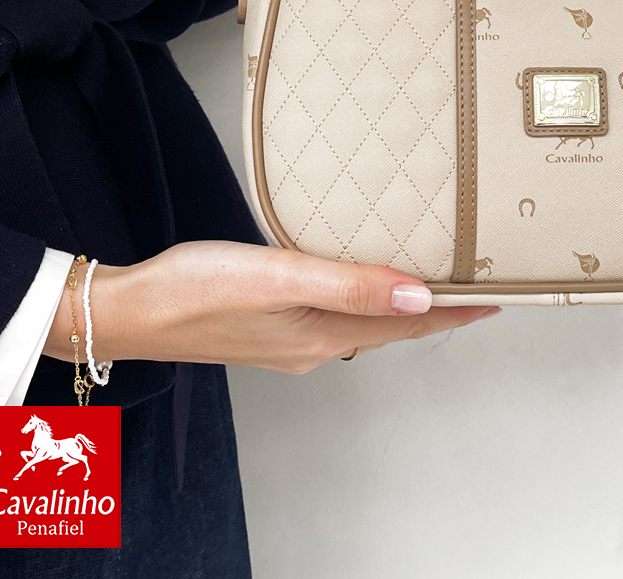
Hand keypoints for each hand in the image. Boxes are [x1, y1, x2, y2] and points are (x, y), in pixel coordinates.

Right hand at [44, 241, 498, 373]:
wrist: (127, 310)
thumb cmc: (195, 290)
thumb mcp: (280, 279)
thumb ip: (350, 284)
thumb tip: (418, 292)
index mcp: (322, 336)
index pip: (407, 322)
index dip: (454, 309)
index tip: (496, 300)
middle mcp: (313, 344)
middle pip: (391, 326)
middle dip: (435, 307)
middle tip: (473, 284)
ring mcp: (290, 337)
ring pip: (364, 320)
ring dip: (400, 302)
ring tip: (431, 278)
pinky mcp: (269, 324)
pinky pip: (335, 313)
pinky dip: (363, 296)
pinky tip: (359, 279)